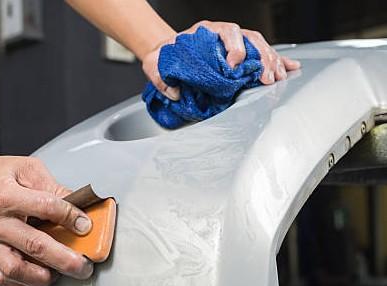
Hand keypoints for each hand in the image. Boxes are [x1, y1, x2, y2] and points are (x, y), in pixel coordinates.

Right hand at [0, 156, 92, 285]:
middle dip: (64, 259)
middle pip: (34, 245)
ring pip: (15, 270)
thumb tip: (77, 206)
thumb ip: (52, 187)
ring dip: (42, 277)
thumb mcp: (26, 168)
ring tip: (60, 274)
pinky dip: (23, 284)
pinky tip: (39, 277)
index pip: (45, 207)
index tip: (86, 226)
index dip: (70, 217)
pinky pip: (2, 278)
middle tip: (83, 266)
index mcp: (6, 195)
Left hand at [141, 20, 300, 99]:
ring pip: (260, 46)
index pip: (228, 32)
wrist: (168, 52)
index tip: (235, 66)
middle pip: (251, 39)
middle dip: (261, 57)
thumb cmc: (165, 56)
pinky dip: (278, 61)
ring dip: (272, 62)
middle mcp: (225, 34)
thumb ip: (160, 78)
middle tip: (266, 77)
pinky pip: (262, 55)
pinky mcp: (242, 54)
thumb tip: (174, 92)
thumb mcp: (155, 63)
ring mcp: (236, 42)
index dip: (235, 48)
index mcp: (208, 31)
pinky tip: (290, 68)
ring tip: (279, 77)